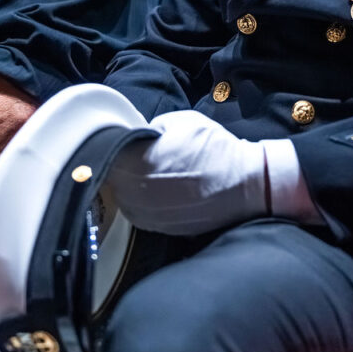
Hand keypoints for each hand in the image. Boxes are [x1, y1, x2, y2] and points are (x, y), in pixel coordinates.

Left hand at [107, 110, 266, 235]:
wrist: (248, 184)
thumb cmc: (217, 149)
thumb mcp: (183, 122)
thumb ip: (151, 127)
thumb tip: (135, 135)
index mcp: (140, 163)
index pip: (104, 153)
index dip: (109, 144)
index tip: (118, 140)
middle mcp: (138, 194)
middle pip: (109, 178)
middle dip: (118, 165)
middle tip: (132, 154)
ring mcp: (148, 216)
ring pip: (122, 198)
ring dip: (128, 186)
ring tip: (147, 173)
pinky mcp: (160, 229)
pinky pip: (138, 213)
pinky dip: (143, 202)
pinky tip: (159, 190)